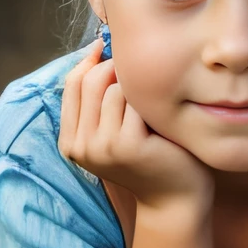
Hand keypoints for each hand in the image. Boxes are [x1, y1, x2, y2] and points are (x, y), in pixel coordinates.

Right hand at [59, 39, 211, 212]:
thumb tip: (96, 49)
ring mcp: (101, 147)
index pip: (72, 83)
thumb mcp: (115, 128)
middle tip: (142, 78)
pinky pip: (131, 100)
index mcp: (71, 141)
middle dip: (115, 68)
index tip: (112, 50)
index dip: (92, 60)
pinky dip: (148, 101)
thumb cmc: (152, 155)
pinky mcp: (125, 145)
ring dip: (135, 87)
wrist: (176, 198)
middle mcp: (80, 146)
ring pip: (110, 87)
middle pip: (89, 80)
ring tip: (152, 106)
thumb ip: (99, 99)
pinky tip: (161, 118)